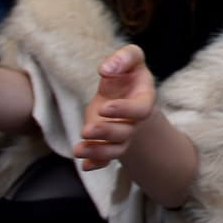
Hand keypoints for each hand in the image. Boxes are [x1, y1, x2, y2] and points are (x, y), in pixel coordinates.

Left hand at [75, 45, 156, 171]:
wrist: (124, 92)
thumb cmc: (128, 73)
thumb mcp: (131, 58)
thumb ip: (125, 57)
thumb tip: (106, 69)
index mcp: (144, 100)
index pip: (140, 110)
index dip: (124, 111)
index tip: (105, 106)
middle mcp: (134, 121)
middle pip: (125, 133)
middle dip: (106, 133)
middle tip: (87, 130)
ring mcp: (121, 135)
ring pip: (115, 150)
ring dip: (98, 152)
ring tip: (79, 150)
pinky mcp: (107, 143)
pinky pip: (105, 159)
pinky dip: (96, 164)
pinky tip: (85, 165)